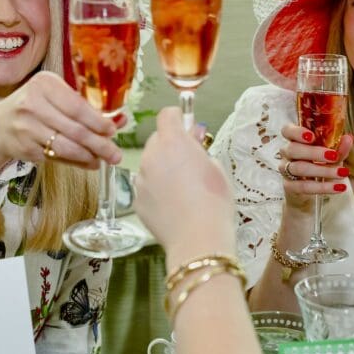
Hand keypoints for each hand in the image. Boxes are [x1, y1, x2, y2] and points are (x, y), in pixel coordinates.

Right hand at [0, 71, 121, 168]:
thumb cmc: (35, 108)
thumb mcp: (56, 97)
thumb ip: (86, 108)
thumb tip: (121, 120)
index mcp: (44, 84)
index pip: (77, 106)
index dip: (98, 122)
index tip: (112, 131)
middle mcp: (32, 103)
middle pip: (75, 128)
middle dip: (99, 144)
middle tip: (115, 153)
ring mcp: (26, 127)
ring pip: (66, 146)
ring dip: (89, 156)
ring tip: (104, 159)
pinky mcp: (24, 148)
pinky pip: (57, 157)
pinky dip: (76, 162)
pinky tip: (88, 162)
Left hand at [134, 107, 235, 268]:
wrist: (198, 239)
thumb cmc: (214, 202)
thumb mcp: (216, 168)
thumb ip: (200, 149)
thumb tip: (193, 140)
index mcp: (173, 143)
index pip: (167, 115)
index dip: (178, 118)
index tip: (186, 126)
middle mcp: (152, 157)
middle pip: (157, 140)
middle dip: (170, 145)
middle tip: (189, 161)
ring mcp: (141, 179)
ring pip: (150, 164)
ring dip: (162, 169)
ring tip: (183, 189)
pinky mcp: (137, 200)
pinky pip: (146, 187)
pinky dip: (156, 190)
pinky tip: (173, 205)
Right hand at [276, 124, 353, 210]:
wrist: (312, 188)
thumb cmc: (320, 164)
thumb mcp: (332, 155)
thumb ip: (339, 147)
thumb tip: (347, 139)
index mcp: (295, 139)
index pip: (287, 130)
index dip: (296, 132)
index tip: (312, 136)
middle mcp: (287, 153)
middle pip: (293, 149)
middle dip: (314, 153)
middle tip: (334, 156)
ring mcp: (285, 169)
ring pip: (298, 168)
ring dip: (323, 171)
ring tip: (342, 173)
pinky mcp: (289, 186)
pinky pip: (303, 186)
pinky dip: (323, 187)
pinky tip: (338, 187)